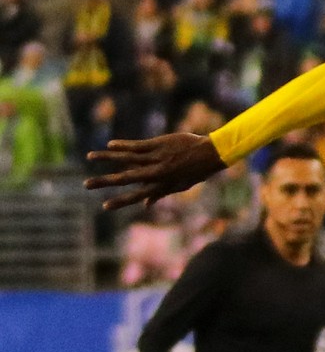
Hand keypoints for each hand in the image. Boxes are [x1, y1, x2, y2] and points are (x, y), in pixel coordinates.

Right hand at [85, 132, 226, 210]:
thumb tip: (145, 205)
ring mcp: (156, 158)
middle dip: (105, 181)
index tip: (105, 206)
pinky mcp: (158, 144)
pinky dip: (122, 145)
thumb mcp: (180, 186)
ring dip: (107, 157)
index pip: (137, 196)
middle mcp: (156, 173)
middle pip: (126, 178)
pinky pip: (136, 145)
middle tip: (86, 184)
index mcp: (161, 185)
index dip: (121, 202)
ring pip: (127, 158)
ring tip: (89, 157)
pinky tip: (110, 145)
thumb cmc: (195, 171)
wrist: (211, 153)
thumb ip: (160, 193)